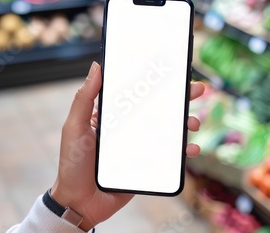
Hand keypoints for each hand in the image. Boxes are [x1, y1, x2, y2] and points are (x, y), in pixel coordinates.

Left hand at [51, 62, 204, 230]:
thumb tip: (96, 67)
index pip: (137, 94)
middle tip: (196, 90)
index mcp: (112, 116)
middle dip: (180, 98)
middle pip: (159, 109)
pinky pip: (169, 156)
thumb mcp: (75, 127)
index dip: (155, 83)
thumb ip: (84, 98)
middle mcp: (128, 129)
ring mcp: (140, 147)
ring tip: (193, 123)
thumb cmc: (72, 164)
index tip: (172, 72)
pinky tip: (191, 148)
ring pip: (168, 131)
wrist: (80, 202)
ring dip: (185, 124)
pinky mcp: (147, 165)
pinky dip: (183, 151)